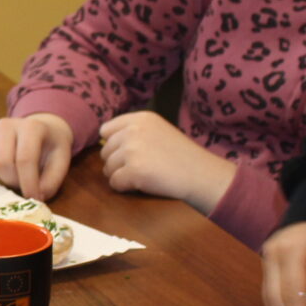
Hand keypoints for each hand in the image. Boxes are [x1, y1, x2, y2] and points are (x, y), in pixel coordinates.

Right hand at [0, 114, 73, 199]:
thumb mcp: (61, 160)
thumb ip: (52, 180)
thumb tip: (35, 196)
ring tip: (4, 174)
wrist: (41, 128)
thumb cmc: (49, 147)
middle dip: (11, 180)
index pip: (24, 159)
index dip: (29, 183)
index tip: (35, 197)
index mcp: (30, 127)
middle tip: (21, 183)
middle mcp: (5, 125)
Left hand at [99, 111, 235, 212]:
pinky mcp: (133, 170)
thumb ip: (134, 132)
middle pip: (104, 150)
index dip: (112, 144)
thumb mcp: (159, 131)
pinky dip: (124, 187)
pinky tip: (141, 185)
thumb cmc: (182, 156)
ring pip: (107, 168)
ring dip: (120, 175)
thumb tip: (104, 140)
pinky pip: (114, 182)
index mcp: (140, 118)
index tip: (126, 154)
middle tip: (138, 168)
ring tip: (142, 176)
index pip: (106, 129)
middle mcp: (133, 130)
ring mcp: (132, 150)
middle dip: (116, 162)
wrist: (201, 174)